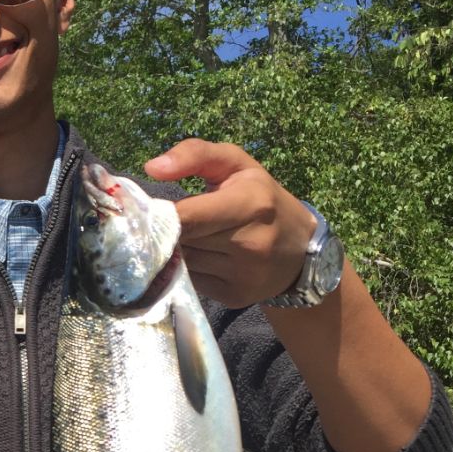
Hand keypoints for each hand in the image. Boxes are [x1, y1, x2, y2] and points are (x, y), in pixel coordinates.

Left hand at [144, 139, 315, 307]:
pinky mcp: (234, 296)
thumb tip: (151, 168)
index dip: (162, 213)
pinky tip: (200, 257)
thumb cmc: (262, 198)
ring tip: (190, 238)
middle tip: (170, 221)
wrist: (300, 250)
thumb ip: (195, 155)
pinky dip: (187, 269)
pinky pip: (191, 282)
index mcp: (251, 204)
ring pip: (183, 263)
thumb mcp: (237, 164)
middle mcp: (250, 242)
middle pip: (181, 241)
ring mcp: (243, 274)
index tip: (153, 209)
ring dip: (177, 251)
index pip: (186, 215)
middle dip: (168, 231)